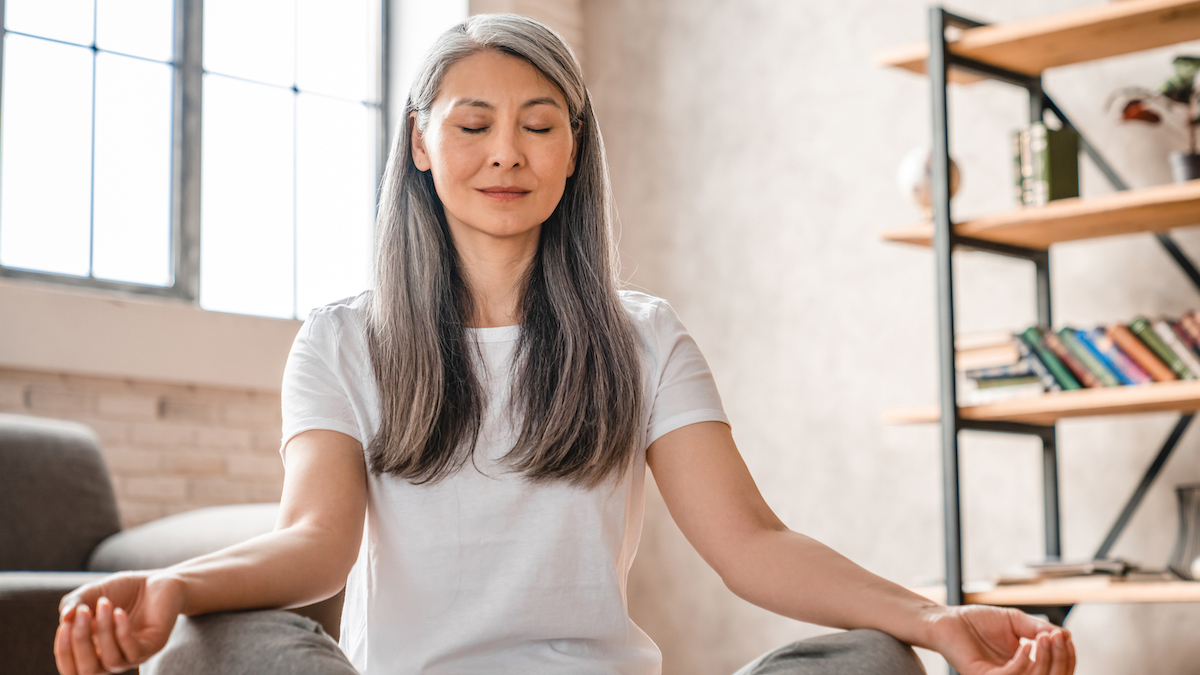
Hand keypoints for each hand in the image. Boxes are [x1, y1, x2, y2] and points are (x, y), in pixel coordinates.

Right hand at [54, 571, 184, 674]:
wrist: (156, 580)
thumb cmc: (121, 590)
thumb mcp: (91, 593)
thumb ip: (73, 603)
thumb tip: (64, 618)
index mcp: (93, 652)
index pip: (72, 670)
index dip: (64, 652)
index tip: (64, 625)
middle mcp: (111, 659)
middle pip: (88, 671)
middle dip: (81, 642)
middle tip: (83, 611)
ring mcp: (133, 655)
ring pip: (111, 660)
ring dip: (103, 631)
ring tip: (104, 603)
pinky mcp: (153, 646)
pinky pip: (133, 651)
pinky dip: (123, 632)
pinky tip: (120, 612)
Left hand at [928, 605, 1075, 674]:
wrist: (947, 618)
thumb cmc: (978, 621)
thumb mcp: (1016, 622)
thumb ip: (1039, 629)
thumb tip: (1066, 636)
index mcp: (1024, 668)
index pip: (1056, 672)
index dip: (1066, 658)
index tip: (1065, 636)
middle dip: (1060, 660)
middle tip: (1058, 637)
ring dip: (1045, 660)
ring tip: (1044, 637)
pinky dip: (1023, 663)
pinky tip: (1026, 646)